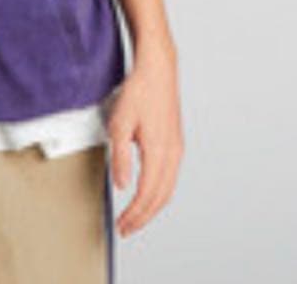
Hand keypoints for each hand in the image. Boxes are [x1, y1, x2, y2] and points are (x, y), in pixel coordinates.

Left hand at [105, 44, 183, 238]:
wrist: (158, 69)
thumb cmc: (138, 91)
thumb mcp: (119, 122)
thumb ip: (120, 156)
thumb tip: (122, 186)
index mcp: (159, 152)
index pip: (147, 195)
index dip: (134, 215)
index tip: (121, 226)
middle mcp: (173, 154)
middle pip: (161, 198)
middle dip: (143, 217)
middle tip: (126, 228)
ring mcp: (177, 148)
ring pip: (168, 189)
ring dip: (152, 207)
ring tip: (135, 216)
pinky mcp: (176, 142)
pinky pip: (170, 177)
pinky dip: (159, 192)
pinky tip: (147, 192)